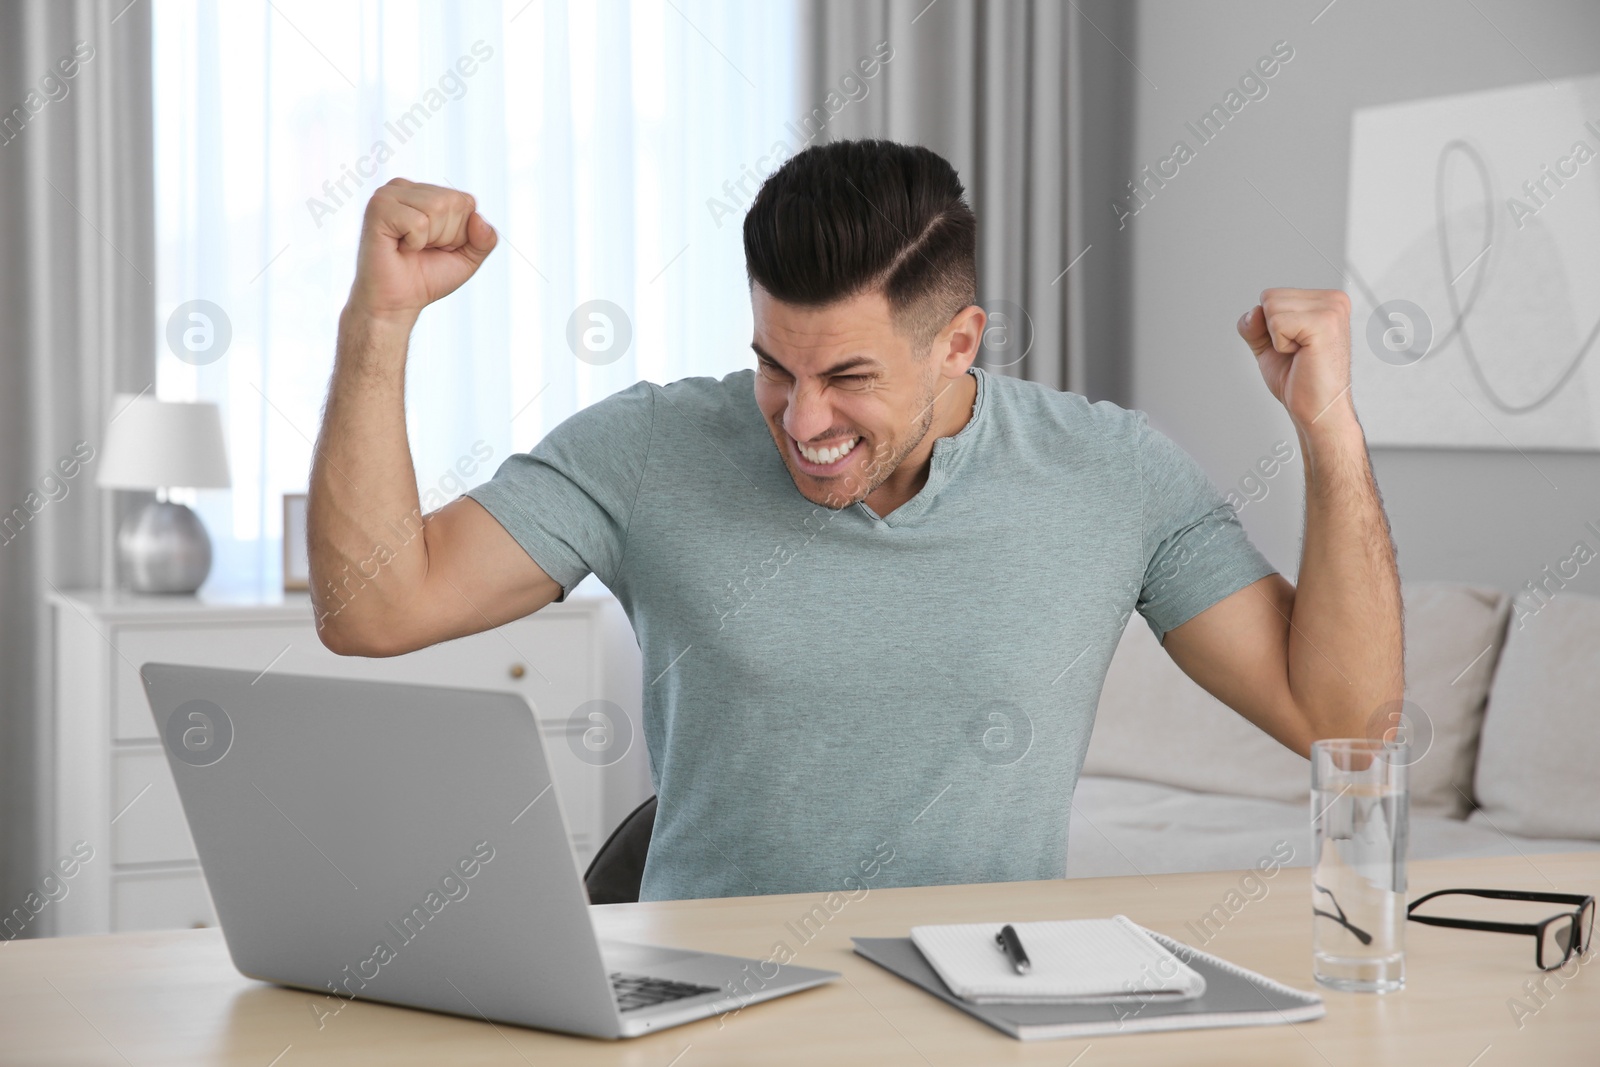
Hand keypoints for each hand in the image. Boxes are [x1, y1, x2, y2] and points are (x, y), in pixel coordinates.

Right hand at [346, 178, 497, 326]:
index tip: (437, 247)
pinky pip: (418, 222)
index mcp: (424, 192)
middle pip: (453, 202)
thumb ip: (485, 239)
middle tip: (422, 250)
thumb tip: (478, 217)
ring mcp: (388, 194)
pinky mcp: (378, 207)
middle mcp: (404, 187)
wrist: (396, 303)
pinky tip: (399, 247)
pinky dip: (415, 243)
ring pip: (437, 208)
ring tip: (410, 248)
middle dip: (446, 236)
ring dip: (430, 239)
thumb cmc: (426, 278)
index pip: (466, 201)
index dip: (460, 233)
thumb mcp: (468, 258)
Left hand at [1237, 288, 1352, 430]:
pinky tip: (1302, 355)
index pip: (1271, 295)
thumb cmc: (1300, 380)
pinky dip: (1280, 344)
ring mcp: (1332, 309)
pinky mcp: (1324, 323)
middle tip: (1297, 352)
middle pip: (1269, 297)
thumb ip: (1254, 324)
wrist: (1317, 408)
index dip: (1270, 327)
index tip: (1294, 346)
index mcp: (1326, 300)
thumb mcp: (1268, 344)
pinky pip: (1276, 322)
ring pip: (1271, 308)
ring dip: (1277, 339)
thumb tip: (1254, 311)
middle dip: (1272, 331)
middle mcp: (1334, 300)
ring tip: (1301, 354)